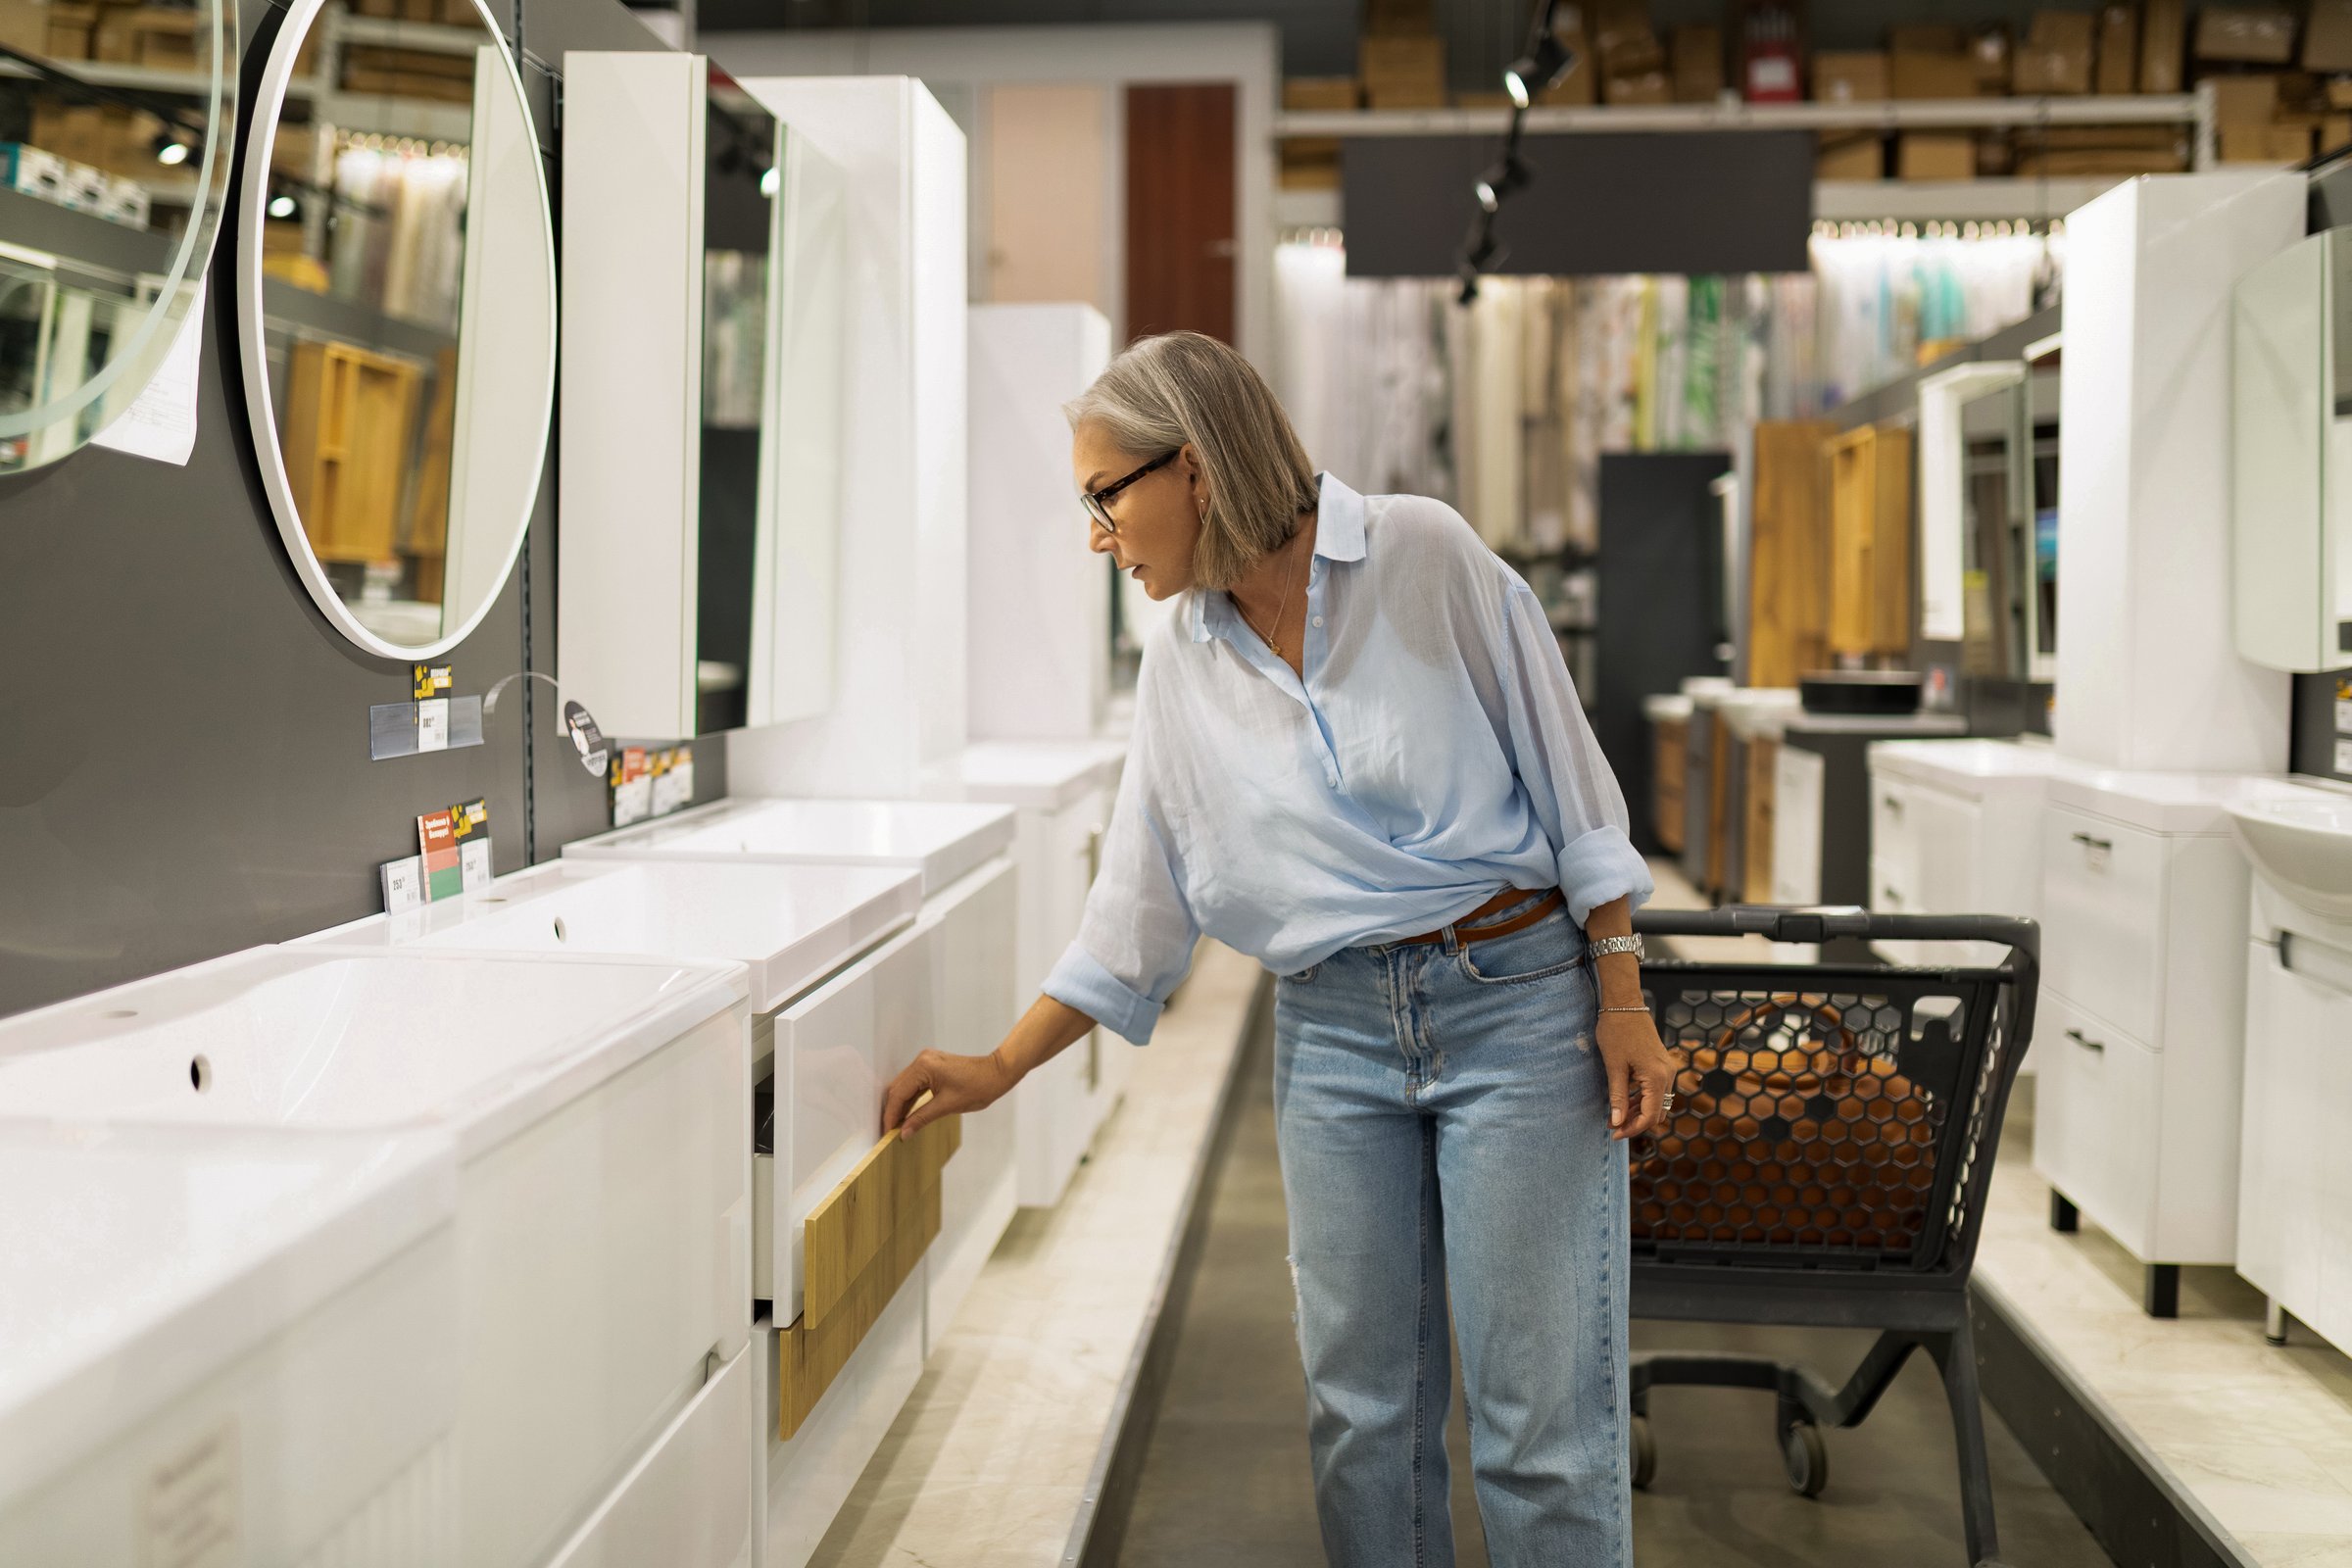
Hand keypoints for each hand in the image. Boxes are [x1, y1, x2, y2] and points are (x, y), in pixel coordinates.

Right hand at [882, 1048, 1017, 1139]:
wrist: (997, 1074)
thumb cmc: (977, 1088)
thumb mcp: (947, 1106)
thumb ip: (921, 1118)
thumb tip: (904, 1133)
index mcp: (923, 1067)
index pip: (899, 1093)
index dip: (891, 1114)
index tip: (887, 1131)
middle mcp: (921, 1060)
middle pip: (898, 1087)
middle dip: (893, 1110)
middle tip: (890, 1130)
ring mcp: (926, 1061)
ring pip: (905, 1085)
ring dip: (901, 1105)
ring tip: (898, 1125)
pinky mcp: (932, 1065)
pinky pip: (915, 1083)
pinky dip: (911, 1098)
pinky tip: (910, 1113)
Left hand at [1597, 1008, 1678, 1141]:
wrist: (1625, 1004)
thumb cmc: (1616, 1032)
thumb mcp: (1614, 1066)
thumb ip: (1618, 1096)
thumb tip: (1617, 1122)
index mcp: (1657, 1077)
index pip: (1649, 1116)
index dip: (1632, 1129)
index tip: (1614, 1133)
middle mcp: (1667, 1075)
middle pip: (1657, 1112)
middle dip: (1636, 1123)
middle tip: (1613, 1126)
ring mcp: (1667, 1069)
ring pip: (1657, 1102)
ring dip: (1639, 1112)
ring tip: (1615, 1116)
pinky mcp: (1661, 1064)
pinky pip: (1656, 1090)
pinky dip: (1642, 1099)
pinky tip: (1624, 1101)